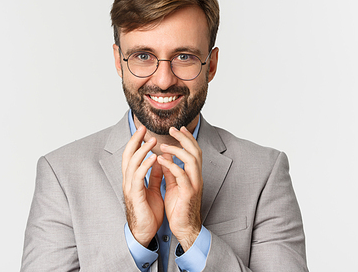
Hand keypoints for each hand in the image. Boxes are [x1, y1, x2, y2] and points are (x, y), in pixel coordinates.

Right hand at [122, 125, 163, 246]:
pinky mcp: (135, 196)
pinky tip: (153, 158)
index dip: (137, 143)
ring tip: (151, 140)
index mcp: (133, 179)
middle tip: (143, 129)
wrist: (145, 232)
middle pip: (127, 156)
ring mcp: (130, 188)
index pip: (132, 156)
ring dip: (142, 150)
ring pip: (131, 164)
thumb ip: (155, 175)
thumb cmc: (148, 212)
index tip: (144, 131)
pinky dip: (145, 166)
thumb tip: (160, 160)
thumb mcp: (153, 189)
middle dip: (134, 141)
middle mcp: (128, 181)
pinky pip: (138, 177)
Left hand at [158, 126, 202, 250]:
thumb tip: (164, 157)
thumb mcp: (174, 185)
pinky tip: (160, 160)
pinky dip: (171, 165)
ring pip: (192, 160)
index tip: (178, 128)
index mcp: (193, 175)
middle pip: (195, 151)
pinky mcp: (188, 193)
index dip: (187, 139)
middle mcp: (196, 177)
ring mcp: (194, 184)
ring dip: (177, 150)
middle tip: (173, 129)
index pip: (194, 151)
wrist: (184, 228)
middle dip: (184, 138)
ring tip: (163, 145)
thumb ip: (171, 171)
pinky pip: (181, 175)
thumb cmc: (180, 208)